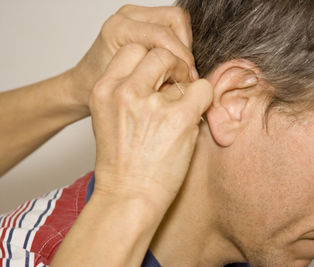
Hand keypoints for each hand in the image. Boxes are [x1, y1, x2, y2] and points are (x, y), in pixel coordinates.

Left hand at [67, 5, 196, 114]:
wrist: (84, 84)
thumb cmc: (98, 88)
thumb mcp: (128, 88)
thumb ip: (156, 79)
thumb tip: (191, 81)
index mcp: (118, 29)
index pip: (164, 34)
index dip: (182, 57)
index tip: (188, 78)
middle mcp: (127, 16)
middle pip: (176, 20)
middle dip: (185, 48)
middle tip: (186, 74)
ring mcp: (135, 16)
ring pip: (177, 21)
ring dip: (183, 46)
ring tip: (180, 70)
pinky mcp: (143, 21)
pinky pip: (172, 26)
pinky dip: (177, 45)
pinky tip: (173, 65)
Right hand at [89, 43, 211, 209]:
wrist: (128, 197)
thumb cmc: (122, 162)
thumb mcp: (110, 117)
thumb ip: (129, 90)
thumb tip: (164, 74)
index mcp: (104, 89)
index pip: (133, 49)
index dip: (151, 58)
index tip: (159, 75)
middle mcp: (124, 92)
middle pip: (158, 51)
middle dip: (172, 64)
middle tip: (178, 84)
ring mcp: (152, 104)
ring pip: (182, 65)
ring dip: (187, 84)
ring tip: (182, 109)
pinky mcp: (179, 117)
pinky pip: (203, 88)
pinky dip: (204, 99)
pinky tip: (193, 118)